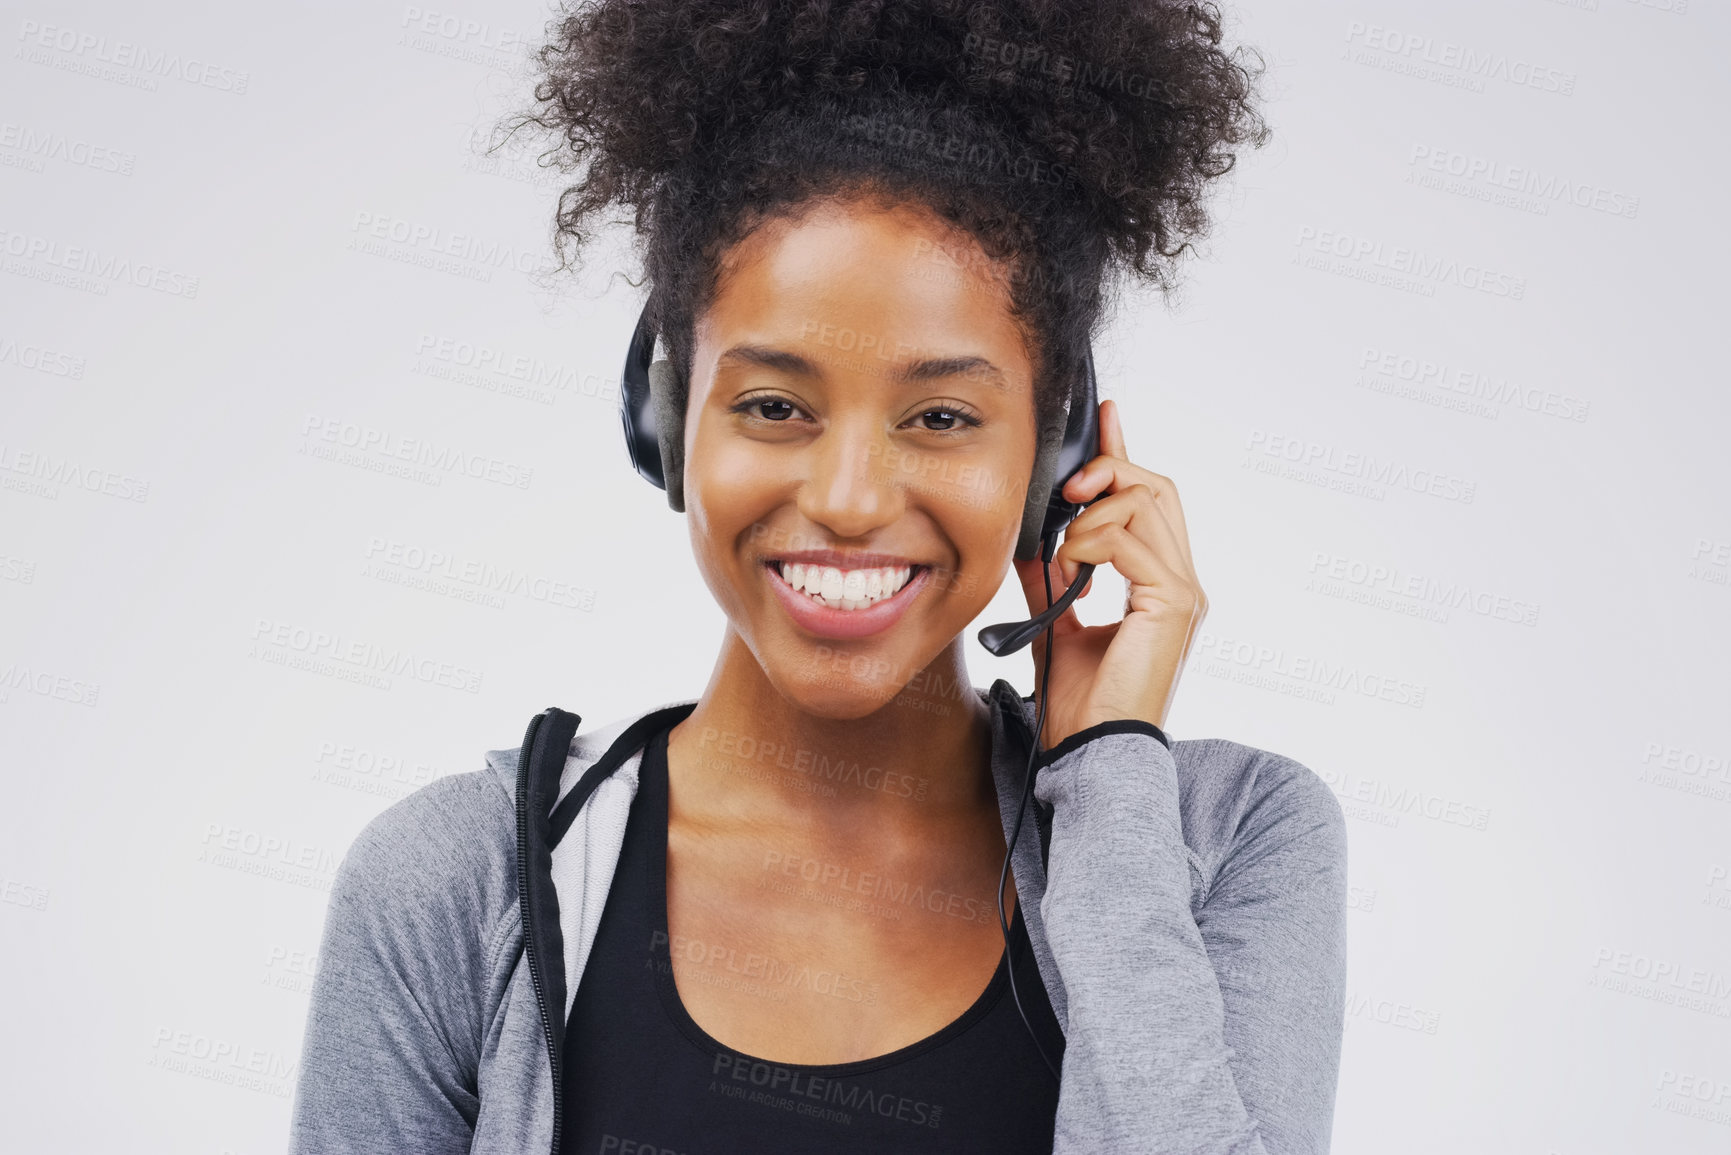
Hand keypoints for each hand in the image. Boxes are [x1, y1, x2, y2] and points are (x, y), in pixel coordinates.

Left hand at [1011, 399, 1208, 746]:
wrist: (1088, 752)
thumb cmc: (1079, 705)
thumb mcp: (1055, 624)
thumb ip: (1051, 579)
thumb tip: (1032, 541)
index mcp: (1161, 586)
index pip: (1150, 502)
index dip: (1125, 456)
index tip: (1105, 419)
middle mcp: (1182, 583)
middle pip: (1156, 489)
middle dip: (1108, 470)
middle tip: (1067, 482)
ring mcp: (1184, 591)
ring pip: (1146, 503)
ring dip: (1093, 511)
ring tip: (1063, 548)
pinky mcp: (1173, 602)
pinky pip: (1130, 540)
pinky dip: (1091, 541)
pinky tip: (1070, 565)